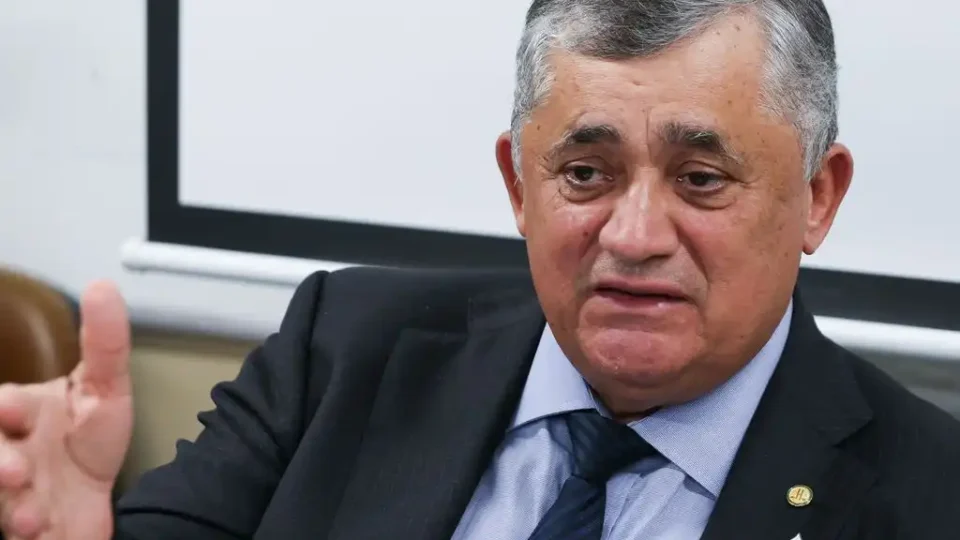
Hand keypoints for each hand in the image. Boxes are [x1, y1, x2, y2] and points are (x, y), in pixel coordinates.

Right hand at [0, 281, 133, 538]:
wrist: (91, 506)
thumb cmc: (89, 443)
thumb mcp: (107, 391)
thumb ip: (106, 344)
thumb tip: (103, 286)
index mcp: (21, 413)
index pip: (6, 405)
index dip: (6, 407)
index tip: (12, 409)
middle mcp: (7, 451)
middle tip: (16, 471)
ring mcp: (7, 492)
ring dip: (11, 507)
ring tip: (33, 516)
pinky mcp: (14, 524)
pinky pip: (10, 529)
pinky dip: (23, 531)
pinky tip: (38, 530)